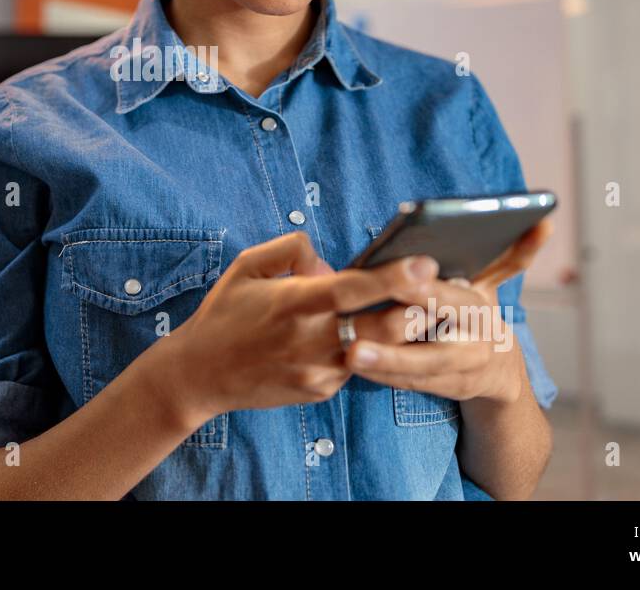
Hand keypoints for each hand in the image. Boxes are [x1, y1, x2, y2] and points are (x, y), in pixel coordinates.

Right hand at [163, 231, 446, 424]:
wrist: (200, 374)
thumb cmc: (224, 313)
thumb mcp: (247, 265)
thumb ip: (291, 249)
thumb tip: (330, 263)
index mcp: (294, 302)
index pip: (353, 289)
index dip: (394, 277)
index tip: (427, 263)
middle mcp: (311, 339)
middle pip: (386, 328)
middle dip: (419, 309)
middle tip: (438, 291)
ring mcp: (319, 370)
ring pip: (378, 349)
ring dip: (398, 331)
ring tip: (412, 310)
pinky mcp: (321, 389)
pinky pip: (355, 364)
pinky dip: (365, 347)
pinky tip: (360, 335)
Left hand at [343, 218, 552, 404]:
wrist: (500, 370)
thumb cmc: (476, 310)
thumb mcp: (491, 281)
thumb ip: (512, 253)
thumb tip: (545, 220)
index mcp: (480, 304)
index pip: (452, 294)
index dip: (428, 286)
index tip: (403, 274)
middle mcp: (475, 337)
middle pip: (438, 334)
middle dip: (402, 326)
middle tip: (371, 313)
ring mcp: (462, 367)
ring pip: (424, 365)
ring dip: (387, 361)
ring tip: (353, 353)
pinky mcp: (447, 388)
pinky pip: (413, 383)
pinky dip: (385, 376)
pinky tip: (354, 366)